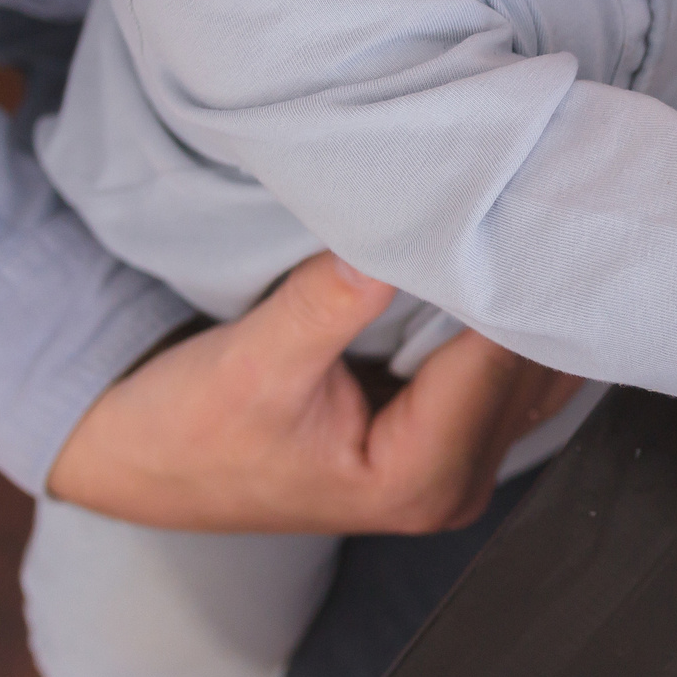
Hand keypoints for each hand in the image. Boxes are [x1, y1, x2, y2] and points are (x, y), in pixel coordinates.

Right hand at [46, 252, 582, 533]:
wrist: (145, 464)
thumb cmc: (187, 431)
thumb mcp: (249, 362)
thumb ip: (326, 305)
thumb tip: (387, 244)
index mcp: (420, 478)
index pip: (498, 363)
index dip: (510, 281)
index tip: (516, 203)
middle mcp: (458, 483)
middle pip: (529, 369)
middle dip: (528, 290)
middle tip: (531, 194)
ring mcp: (461, 465)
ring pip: (530, 371)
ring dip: (526, 302)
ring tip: (521, 218)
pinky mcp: (451, 439)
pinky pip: (506, 373)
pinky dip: (506, 321)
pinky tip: (502, 263)